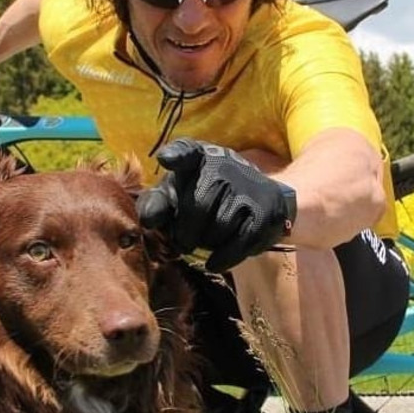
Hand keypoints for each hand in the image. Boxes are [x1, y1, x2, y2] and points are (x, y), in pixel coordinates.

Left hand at [137, 138, 296, 271]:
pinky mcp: (265, 211)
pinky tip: (214, 261)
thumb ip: (156, 203)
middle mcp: (223, 164)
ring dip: (206, 243)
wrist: (255, 197)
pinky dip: (223, 258)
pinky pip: (240, 242)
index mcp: (196, 156)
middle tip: (183, 242)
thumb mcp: (176, 193)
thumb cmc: (203, 196)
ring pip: (219, 226)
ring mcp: (248, 186)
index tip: (165, 159)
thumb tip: (148, 220)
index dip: (175, 155)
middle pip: (198, 205)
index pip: (186, 151)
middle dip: (186, 232)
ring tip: (205, 241)